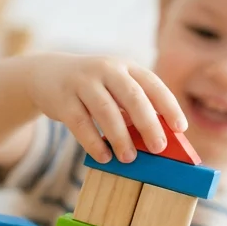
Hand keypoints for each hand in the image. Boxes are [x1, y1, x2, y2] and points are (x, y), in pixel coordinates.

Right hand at [26, 53, 186, 163]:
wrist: (47, 75)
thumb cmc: (93, 88)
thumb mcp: (114, 88)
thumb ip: (133, 107)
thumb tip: (157, 140)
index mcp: (126, 67)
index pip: (153, 84)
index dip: (169, 106)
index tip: (180, 128)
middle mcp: (106, 69)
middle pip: (133, 96)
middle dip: (148, 123)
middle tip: (158, 148)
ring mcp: (83, 82)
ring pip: (106, 111)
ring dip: (120, 137)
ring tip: (129, 158)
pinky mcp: (63, 99)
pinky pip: (80, 123)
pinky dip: (93, 142)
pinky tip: (104, 156)